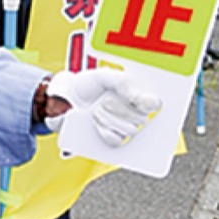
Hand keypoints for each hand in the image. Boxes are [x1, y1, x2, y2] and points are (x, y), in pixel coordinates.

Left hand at [46, 68, 161, 146]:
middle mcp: (134, 113)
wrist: (65, 99)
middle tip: (105, 100)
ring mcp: (124, 128)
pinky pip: (117, 140)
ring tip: (96, 110)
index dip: (150, 103)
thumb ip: (123, 83)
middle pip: (142, 119)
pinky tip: (95, 123)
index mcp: (136, 95)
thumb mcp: (104, 77)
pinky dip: (104, 131)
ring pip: (130, 130)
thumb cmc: (88, 86)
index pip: (153, 103)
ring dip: (110, 119)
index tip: (144, 101)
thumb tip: (140, 97)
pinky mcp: (113, 140)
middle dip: (120, 109)